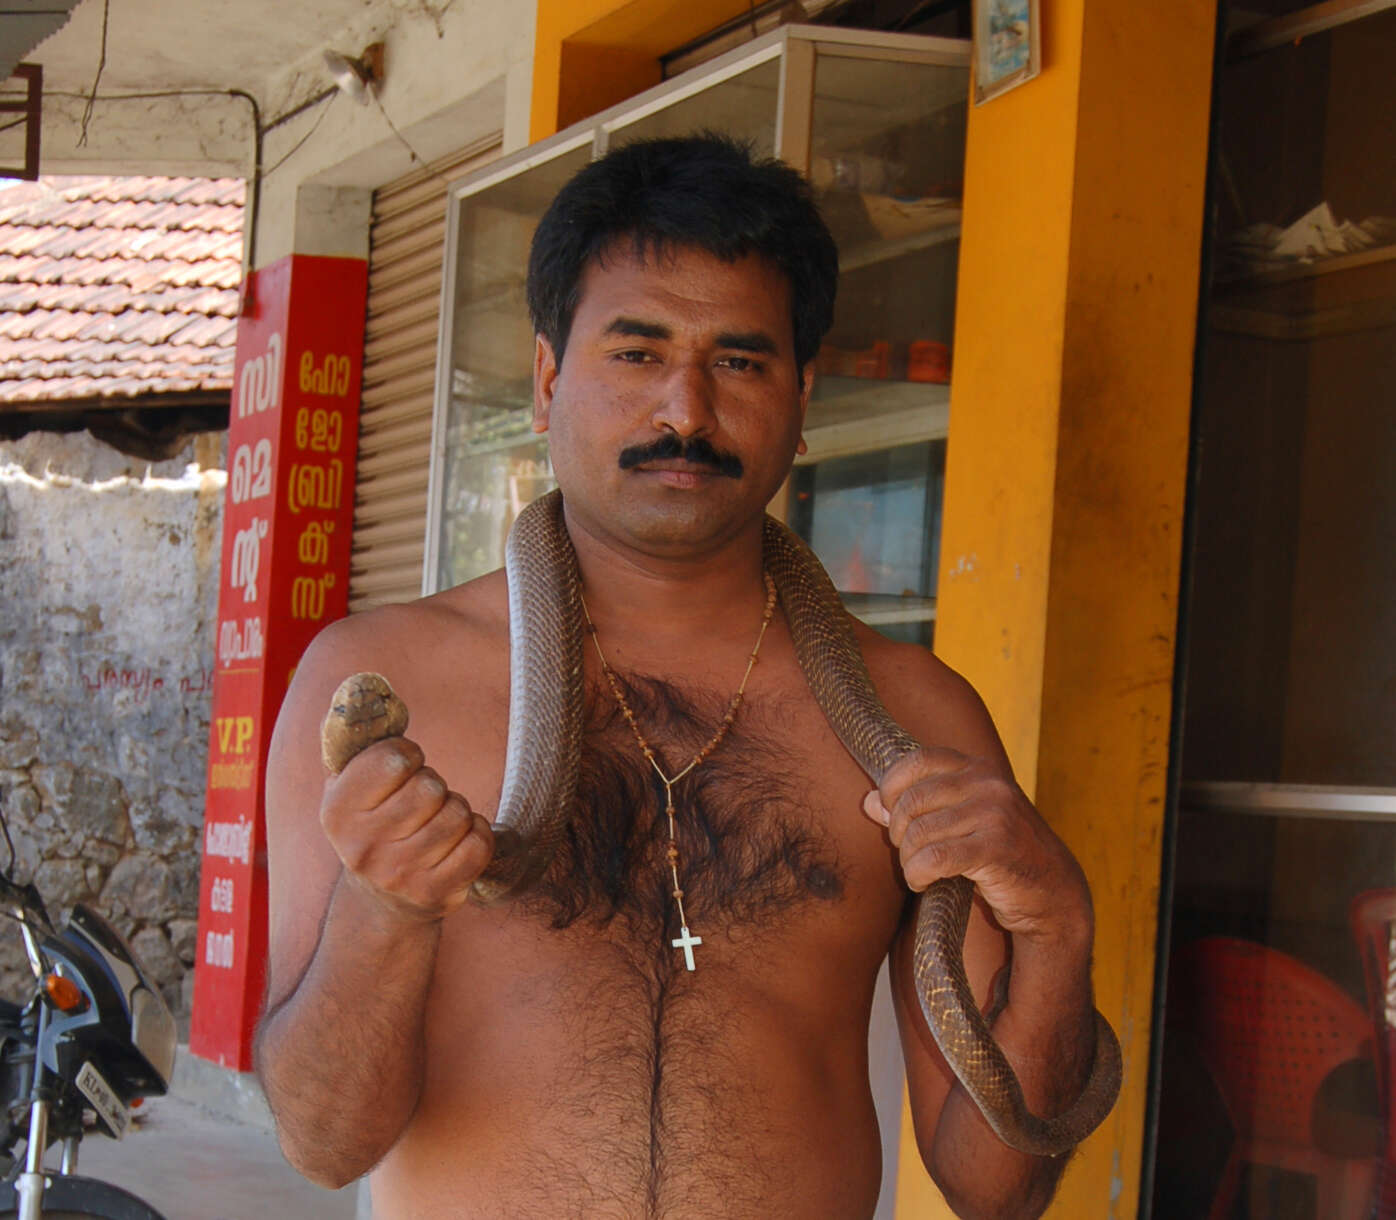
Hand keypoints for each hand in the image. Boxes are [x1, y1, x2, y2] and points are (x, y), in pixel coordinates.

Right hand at [320, 737, 494, 922]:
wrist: (381, 899)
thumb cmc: (373, 821)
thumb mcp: (349, 781)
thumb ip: (356, 732)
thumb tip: (365, 683)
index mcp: (338, 811)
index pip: (395, 759)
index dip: (409, 756)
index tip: (403, 770)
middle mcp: (363, 847)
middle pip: (431, 787)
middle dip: (434, 786)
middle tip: (422, 802)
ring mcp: (400, 874)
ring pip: (458, 814)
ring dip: (456, 811)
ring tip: (437, 823)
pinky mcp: (434, 893)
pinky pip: (478, 843)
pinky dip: (477, 835)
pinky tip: (457, 843)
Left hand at [862, 747, 1091, 947]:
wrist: (1051, 891)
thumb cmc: (997, 853)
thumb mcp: (958, 821)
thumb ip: (915, 808)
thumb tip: (868, 801)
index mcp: (976, 767)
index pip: (916, 761)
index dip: (891, 787)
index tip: (890, 815)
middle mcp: (987, 783)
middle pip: (911, 801)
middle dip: (899, 833)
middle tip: (909, 853)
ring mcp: (995, 812)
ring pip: (919, 834)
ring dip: (909, 861)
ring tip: (919, 872)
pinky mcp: (997, 847)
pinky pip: (934, 858)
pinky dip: (918, 875)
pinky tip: (924, 883)